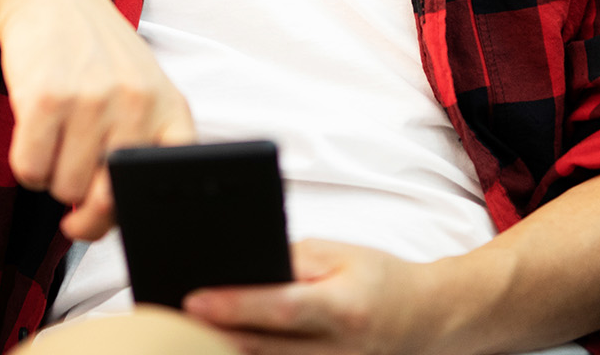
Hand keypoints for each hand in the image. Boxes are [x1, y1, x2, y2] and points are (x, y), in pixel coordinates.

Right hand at [0, 0, 194, 240]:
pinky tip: (34, 132)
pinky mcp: (46, 100)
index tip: (118, 214)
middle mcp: (135, 104)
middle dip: (83, 202)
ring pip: (63, 189)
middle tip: (73, 179)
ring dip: (51, 177)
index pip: (170, 181)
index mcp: (168, 108)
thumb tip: (108, 220)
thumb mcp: (139, 90)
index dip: (142, 208)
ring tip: (55, 138)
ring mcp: (91, 101)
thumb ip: (140, 149)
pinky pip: (29, 170)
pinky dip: (25, 164)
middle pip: (106, 200)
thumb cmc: (94, 55)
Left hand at [182, 240, 469, 354]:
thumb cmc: (379, 278)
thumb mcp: (338, 254)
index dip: (234, 305)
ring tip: (186, 332)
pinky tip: (224, 344)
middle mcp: (339, 349)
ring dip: (227, 351)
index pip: (280, 308)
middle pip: (264, 347)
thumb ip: (290, 261)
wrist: (427, 318)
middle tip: (172, 318)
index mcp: (344, 306)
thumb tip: (241, 266)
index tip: (193, 299)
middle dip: (215, 333)